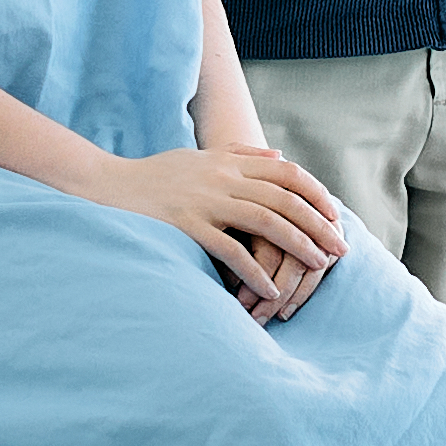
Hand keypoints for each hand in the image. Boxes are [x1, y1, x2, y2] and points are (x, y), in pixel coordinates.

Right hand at [72, 142, 347, 320]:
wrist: (105, 185)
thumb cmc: (154, 176)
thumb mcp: (199, 158)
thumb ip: (240, 154)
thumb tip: (279, 155)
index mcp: (228, 161)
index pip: (287, 173)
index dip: (316, 195)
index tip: (335, 218)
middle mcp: (221, 177)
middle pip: (284, 198)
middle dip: (318, 224)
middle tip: (340, 250)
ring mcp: (203, 200)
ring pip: (264, 220)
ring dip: (296, 245)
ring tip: (318, 268)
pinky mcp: (184, 225)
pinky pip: (228, 249)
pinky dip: (253, 270)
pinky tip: (269, 290)